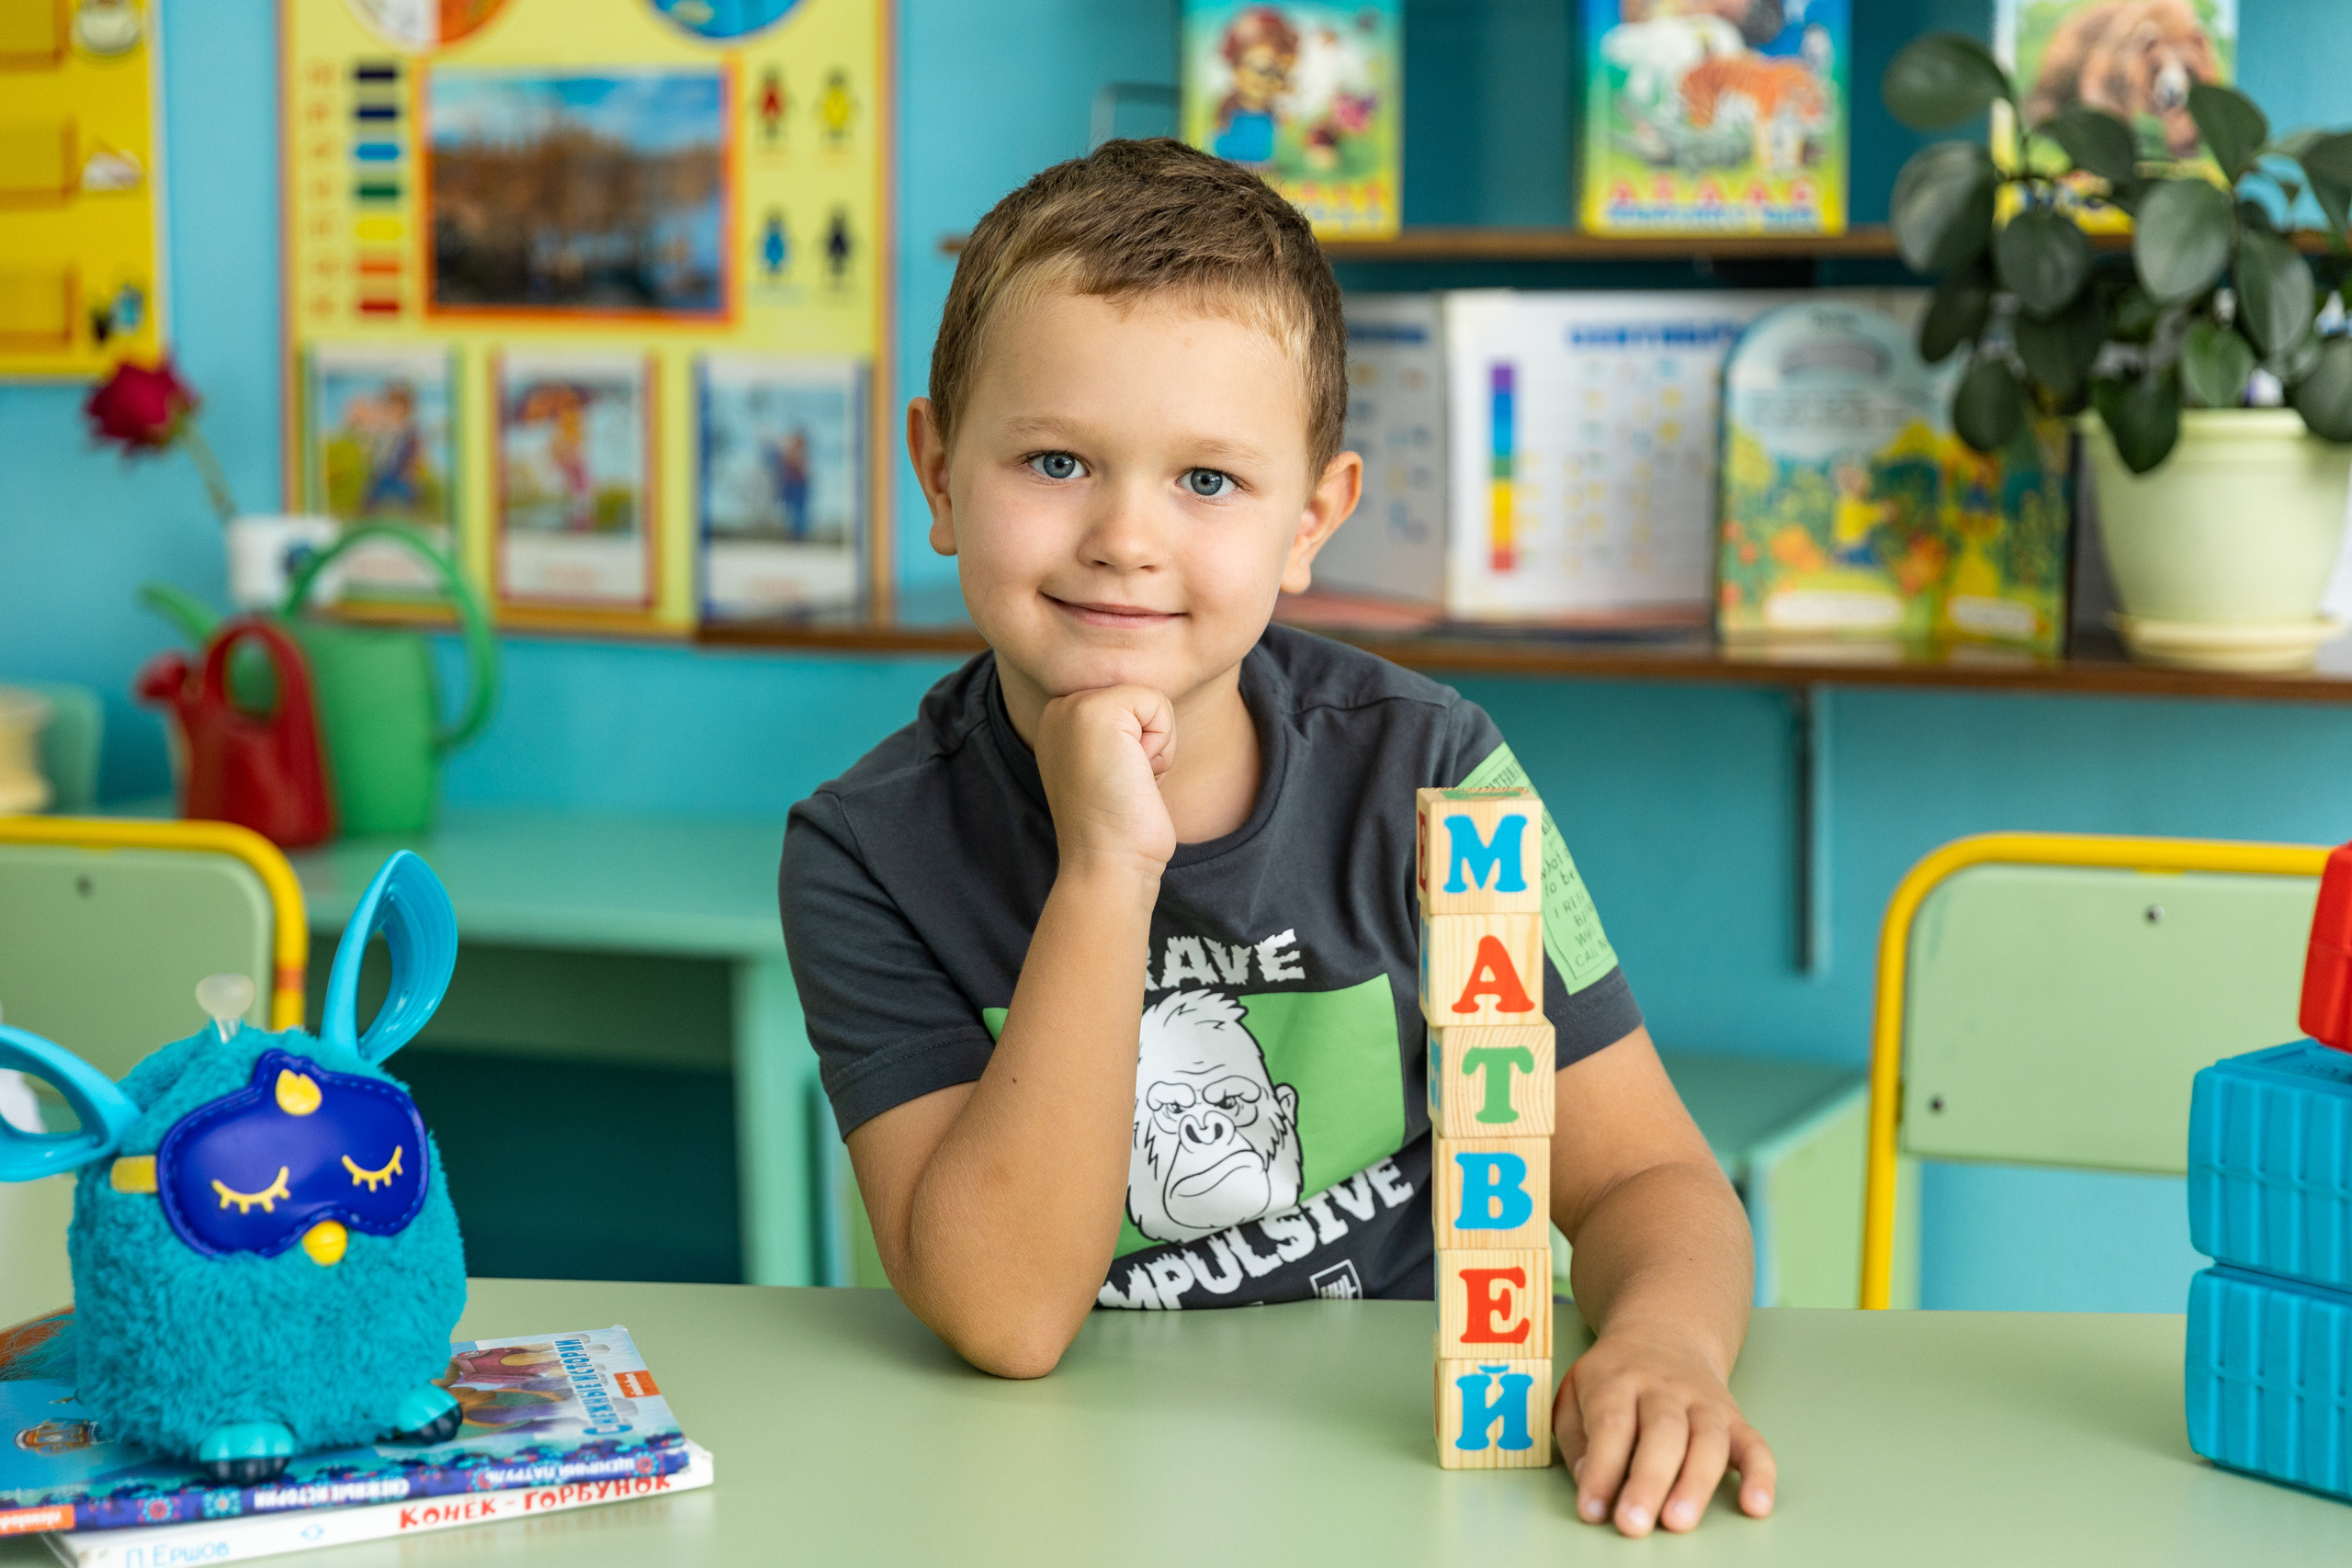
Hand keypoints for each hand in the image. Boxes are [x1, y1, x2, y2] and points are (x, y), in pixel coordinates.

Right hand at [1033, 685, 1177, 877]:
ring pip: (1150, 701)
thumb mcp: (1110, 769)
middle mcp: (1058, 709)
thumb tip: (1146, 725)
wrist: (1106, 863)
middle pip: (1141, 700)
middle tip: (1123, 783)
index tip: (1116, 783)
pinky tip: (1136, 776)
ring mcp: (1071, 707)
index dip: (1139, 747)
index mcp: (1059, 723)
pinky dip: (1161, 747)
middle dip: (1149, 744)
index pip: (1129, 705)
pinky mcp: (1097, 710)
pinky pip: (1158, 704)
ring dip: (1156, 748)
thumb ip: (1119, 737)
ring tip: (1127, 781)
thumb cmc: (1118, 827)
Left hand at [1554, 1329, 1774, 1535]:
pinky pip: (1754, 1444)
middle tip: (1634, 1524)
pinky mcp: (1734, 1417)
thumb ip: (1577, 1440)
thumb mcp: (1575, 1393)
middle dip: (1649, 1481)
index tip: (1592, 1510)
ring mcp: (1703, 1402)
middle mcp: (1663, 1389)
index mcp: (1617, 1381)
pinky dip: (1760, 1476)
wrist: (1664, 1332)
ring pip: (1707, 1439)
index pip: (1612, 1423)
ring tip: (1679, 1522)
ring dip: (1695, 1483)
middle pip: (1662, 1432)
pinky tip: (1755, 1506)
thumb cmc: (1613, 1378)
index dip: (1602, 1469)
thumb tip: (1590, 1484)